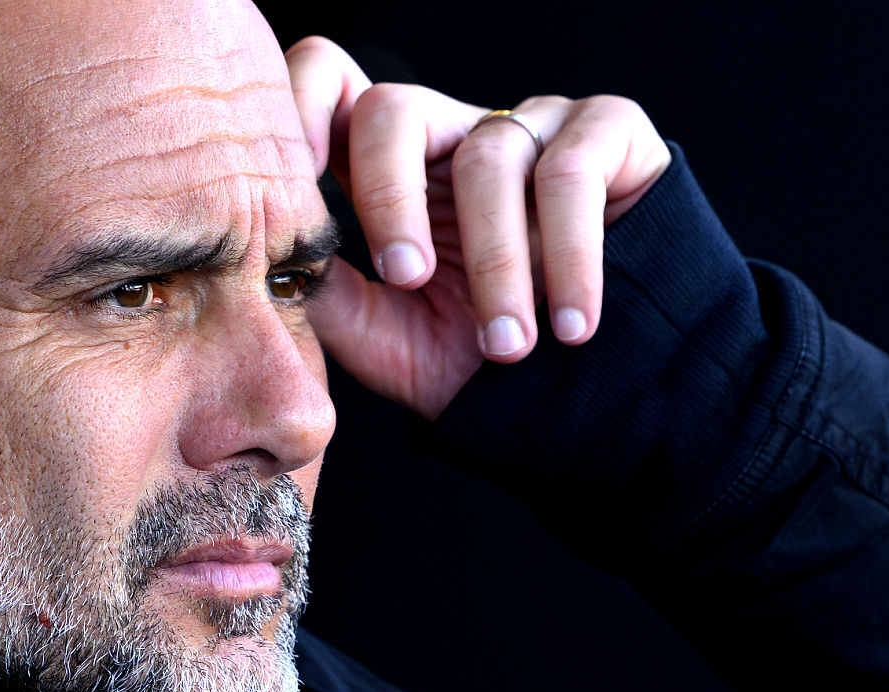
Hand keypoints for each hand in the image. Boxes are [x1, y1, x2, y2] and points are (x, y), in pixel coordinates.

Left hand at [286, 37, 670, 418]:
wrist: (586, 404)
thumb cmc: (478, 366)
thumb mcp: (388, 340)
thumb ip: (330, 295)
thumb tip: (279, 258)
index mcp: (389, 172)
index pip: (328, 90)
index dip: (299, 110)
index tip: (294, 187)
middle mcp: (451, 135)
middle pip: (391, 105)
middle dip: (388, 196)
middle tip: (408, 279)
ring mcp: (529, 126)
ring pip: (486, 158)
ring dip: (496, 267)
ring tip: (507, 347)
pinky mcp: (609, 133)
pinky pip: (572, 171)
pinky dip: (567, 258)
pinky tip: (570, 324)